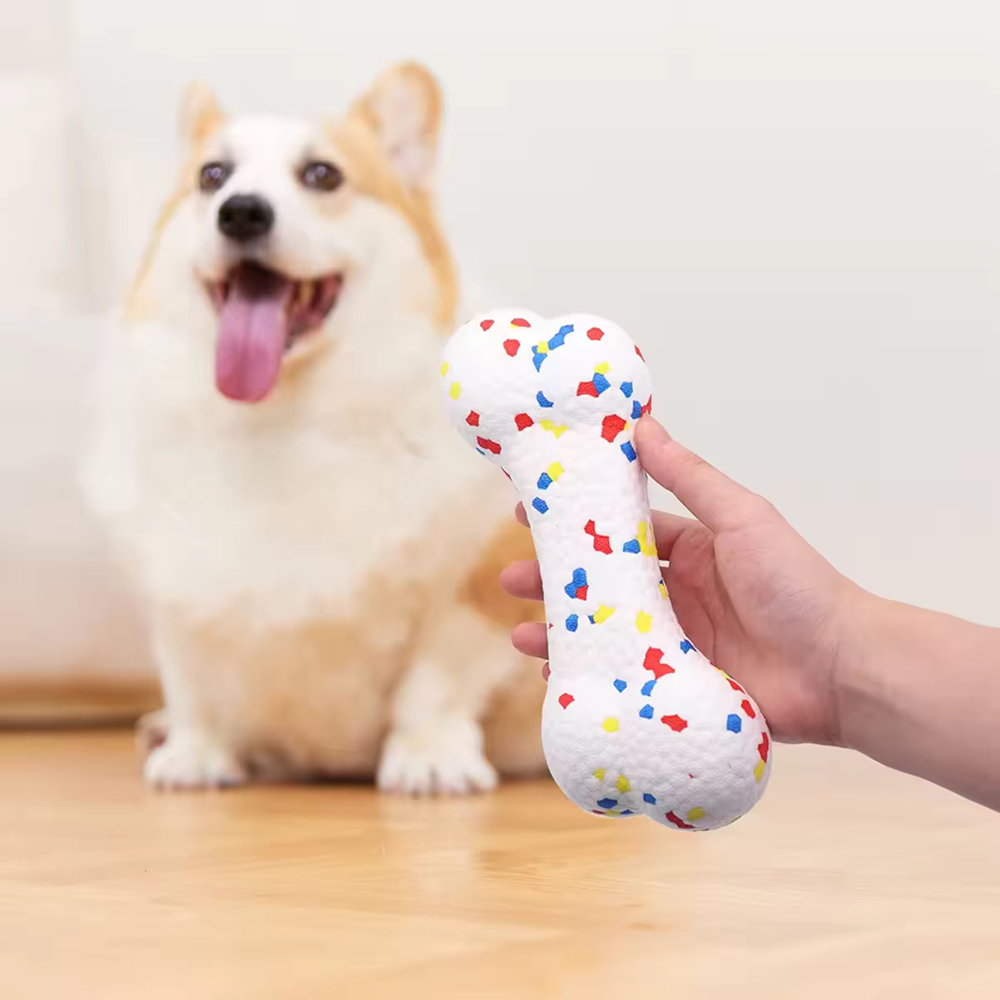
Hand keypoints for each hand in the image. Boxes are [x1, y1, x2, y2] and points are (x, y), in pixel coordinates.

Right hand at [501, 416, 868, 744]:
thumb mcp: (742, 519)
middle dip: (554, 580)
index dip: (576, 523)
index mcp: (690, 551)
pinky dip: (587, 677)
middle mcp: (676, 594)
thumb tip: (644, 424)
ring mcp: (673, 642)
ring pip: (601, 633)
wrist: (839, 669)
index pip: (620, 532)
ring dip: (560, 630)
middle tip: (511, 578)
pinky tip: (554, 676)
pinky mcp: (674, 685)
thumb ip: (691, 477)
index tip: (528, 512)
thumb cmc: (797, 585)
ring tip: (519, 632)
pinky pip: (620, 679)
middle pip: (600, 584)